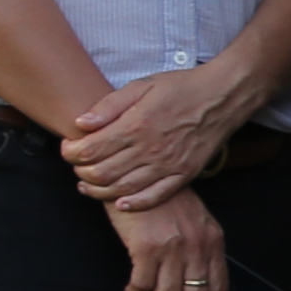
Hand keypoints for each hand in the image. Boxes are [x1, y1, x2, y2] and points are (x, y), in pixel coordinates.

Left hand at [61, 63, 247, 207]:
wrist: (222, 96)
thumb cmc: (181, 88)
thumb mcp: (141, 86)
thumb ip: (109, 106)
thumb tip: (81, 123)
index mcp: (136, 125)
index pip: (91, 149)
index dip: (71, 152)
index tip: (68, 147)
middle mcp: (150, 149)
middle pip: (102, 173)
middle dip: (81, 172)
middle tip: (76, 166)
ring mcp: (168, 165)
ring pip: (123, 189)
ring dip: (99, 191)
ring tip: (88, 185)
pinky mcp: (184, 174)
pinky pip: (155, 196)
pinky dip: (134, 204)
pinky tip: (120, 203)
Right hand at [107, 186, 230, 290]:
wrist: (138, 174)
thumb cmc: (164, 200)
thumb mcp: (195, 222)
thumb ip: (201, 251)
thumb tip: (198, 287)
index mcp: (214, 241)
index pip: (219, 290)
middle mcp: (198, 246)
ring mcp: (173, 247)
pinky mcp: (146, 246)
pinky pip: (143, 286)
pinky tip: (132, 287)